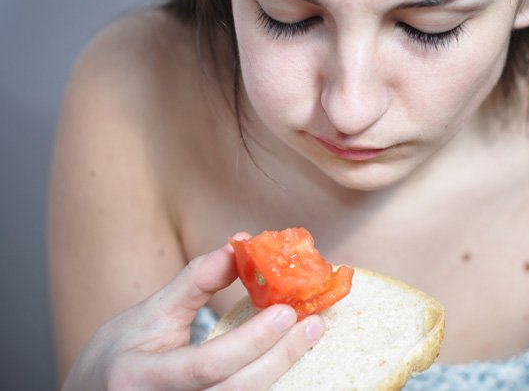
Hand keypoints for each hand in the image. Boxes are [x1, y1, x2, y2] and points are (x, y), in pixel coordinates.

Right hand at [62, 234, 324, 389]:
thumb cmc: (119, 352)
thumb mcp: (149, 311)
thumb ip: (194, 282)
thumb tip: (239, 246)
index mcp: (142, 377)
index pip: (206, 365)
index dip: (250, 341)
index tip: (286, 312)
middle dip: (280, 358)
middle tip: (313, 324)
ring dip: (281, 369)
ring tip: (309, 336)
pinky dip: (267, 379)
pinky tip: (286, 356)